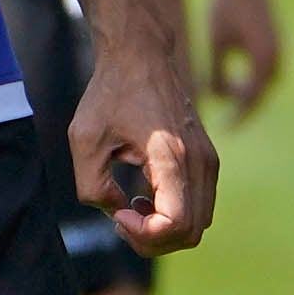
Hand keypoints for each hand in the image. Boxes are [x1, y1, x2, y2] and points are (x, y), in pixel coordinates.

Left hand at [74, 36, 218, 256]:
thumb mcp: (84, 141)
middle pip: (191, 232)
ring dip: (163, 229)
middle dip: (152, 239)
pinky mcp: (207, 159)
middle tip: (120, 218)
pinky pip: (200, 206)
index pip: (176, 224)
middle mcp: (200, 161)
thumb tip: (117, 212)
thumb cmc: (110, 93)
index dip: (143, 235)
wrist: (141, 55)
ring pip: (199, 223)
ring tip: (130, 208)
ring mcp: (209, 160)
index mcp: (172, 156)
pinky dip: (174, 214)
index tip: (117, 215)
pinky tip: (143, 197)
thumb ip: (93, 188)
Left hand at [202, 0, 282, 122]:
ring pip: (265, 83)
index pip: (250, 99)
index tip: (224, 129)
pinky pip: (265, 70)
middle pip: (260, 94)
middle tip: (225, 121)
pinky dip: (252, 79)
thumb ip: (216, 71)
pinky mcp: (275, 41)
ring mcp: (278, 49)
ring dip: (248, 92)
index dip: (237, 116)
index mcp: (263, 60)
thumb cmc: (226, 5)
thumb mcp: (216, 41)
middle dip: (243, 107)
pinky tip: (234, 80)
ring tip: (227, 98)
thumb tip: (216, 97)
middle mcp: (276, 57)